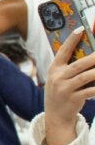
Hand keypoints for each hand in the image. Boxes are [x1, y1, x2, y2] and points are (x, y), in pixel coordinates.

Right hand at [42, 27, 94, 144]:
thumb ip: (70, 67)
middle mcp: (58, 78)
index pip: (63, 51)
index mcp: (54, 69)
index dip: (72, 39)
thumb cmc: (61, 93)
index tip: (81, 28)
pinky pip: (90, 91)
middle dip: (94, 57)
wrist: (55, 116)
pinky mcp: (73, 99)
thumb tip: (90, 56)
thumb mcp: (58, 78)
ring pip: (86, 77)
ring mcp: (65, 89)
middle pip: (79, 64)